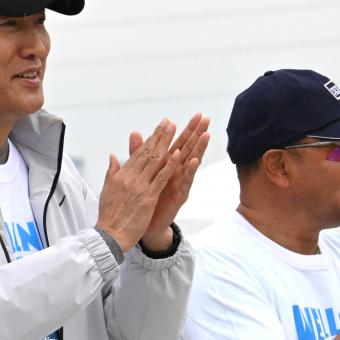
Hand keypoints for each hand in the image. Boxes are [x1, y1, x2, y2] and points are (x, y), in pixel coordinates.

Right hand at [95, 120, 180, 249]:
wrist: (109, 236)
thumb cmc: (109, 216)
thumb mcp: (107, 190)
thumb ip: (112, 172)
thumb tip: (113, 156)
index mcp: (120, 176)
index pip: (137, 153)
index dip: (150, 139)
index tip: (160, 127)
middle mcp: (129, 178)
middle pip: (147, 153)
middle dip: (159, 136)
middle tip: (169, 121)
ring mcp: (139, 187)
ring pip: (155, 161)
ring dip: (166, 144)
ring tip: (176, 129)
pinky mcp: (147, 198)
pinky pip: (160, 178)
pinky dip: (169, 165)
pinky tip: (178, 154)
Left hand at [137, 113, 209, 249]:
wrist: (144, 224)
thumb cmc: (144, 198)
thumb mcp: (140, 171)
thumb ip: (138, 152)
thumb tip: (134, 132)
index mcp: (167, 164)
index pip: (179, 143)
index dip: (186, 129)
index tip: (195, 115)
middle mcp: (176, 172)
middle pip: (188, 148)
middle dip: (196, 133)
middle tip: (205, 118)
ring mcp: (179, 183)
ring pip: (191, 163)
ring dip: (198, 148)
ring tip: (205, 134)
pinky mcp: (179, 195)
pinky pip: (185, 181)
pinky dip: (189, 171)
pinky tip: (194, 161)